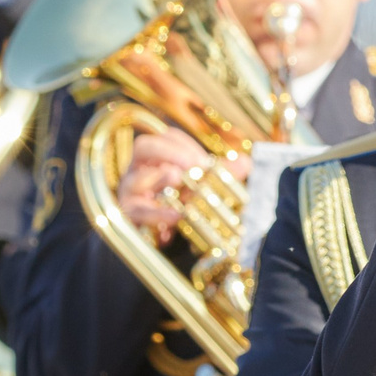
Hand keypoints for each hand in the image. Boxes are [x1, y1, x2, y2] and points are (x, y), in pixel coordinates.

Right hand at [116, 130, 243, 234]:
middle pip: (144, 147)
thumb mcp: (196, 188)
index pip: (166, 138)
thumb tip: (246, 162)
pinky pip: (139, 211)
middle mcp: (138, 169)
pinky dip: (158, 213)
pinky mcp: (129, 215)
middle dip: (170, 152)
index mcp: (155, 158)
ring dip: (160, 177)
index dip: (186, 145)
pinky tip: (177, 215)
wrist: (150, 237)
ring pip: (137, 178)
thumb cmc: (173, 204)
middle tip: (194, 165)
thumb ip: (220, 174)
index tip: (205, 161)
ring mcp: (130, 192)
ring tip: (179, 178)